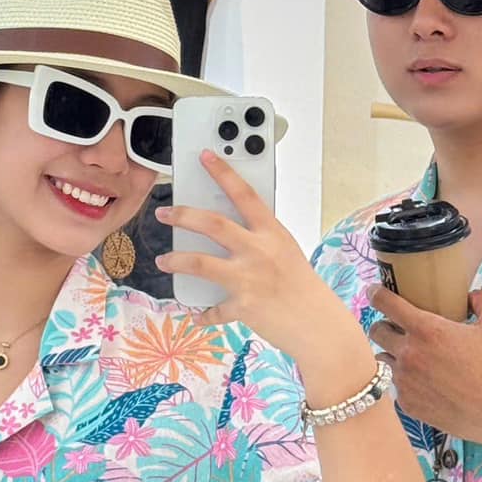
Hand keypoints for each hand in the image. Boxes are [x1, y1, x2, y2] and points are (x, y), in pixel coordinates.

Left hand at [156, 154, 365, 373]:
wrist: (318, 325)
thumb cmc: (303, 286)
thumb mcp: (286, 251)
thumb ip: (260, 239)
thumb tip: (228, 233)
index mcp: (273, 233)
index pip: (245, 194)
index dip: (224, 173)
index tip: (205, 157)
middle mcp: (259, 251)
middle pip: (213, 224)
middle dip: (183, 216)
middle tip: (164, 213)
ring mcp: (249, 279)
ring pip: (201, 263)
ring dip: (177, 261)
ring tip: (163, 261)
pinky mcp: (242, 307)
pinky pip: (213, 310)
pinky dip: (203, 313)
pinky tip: (196, 314)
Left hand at [369, 284, 481, 450]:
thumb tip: (473, 295)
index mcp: (427, 330)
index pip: (385, 303)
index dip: (376, 293)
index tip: (375, 292)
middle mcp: (410, 355)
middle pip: (376, 331)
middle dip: (384, 325)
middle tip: (398, 328)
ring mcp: (406, 382)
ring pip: (383, 360)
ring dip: (393, 354)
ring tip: (414, 356)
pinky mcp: (407, 404)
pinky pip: (395, 386)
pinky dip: (405, 380)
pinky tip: (424, 382)